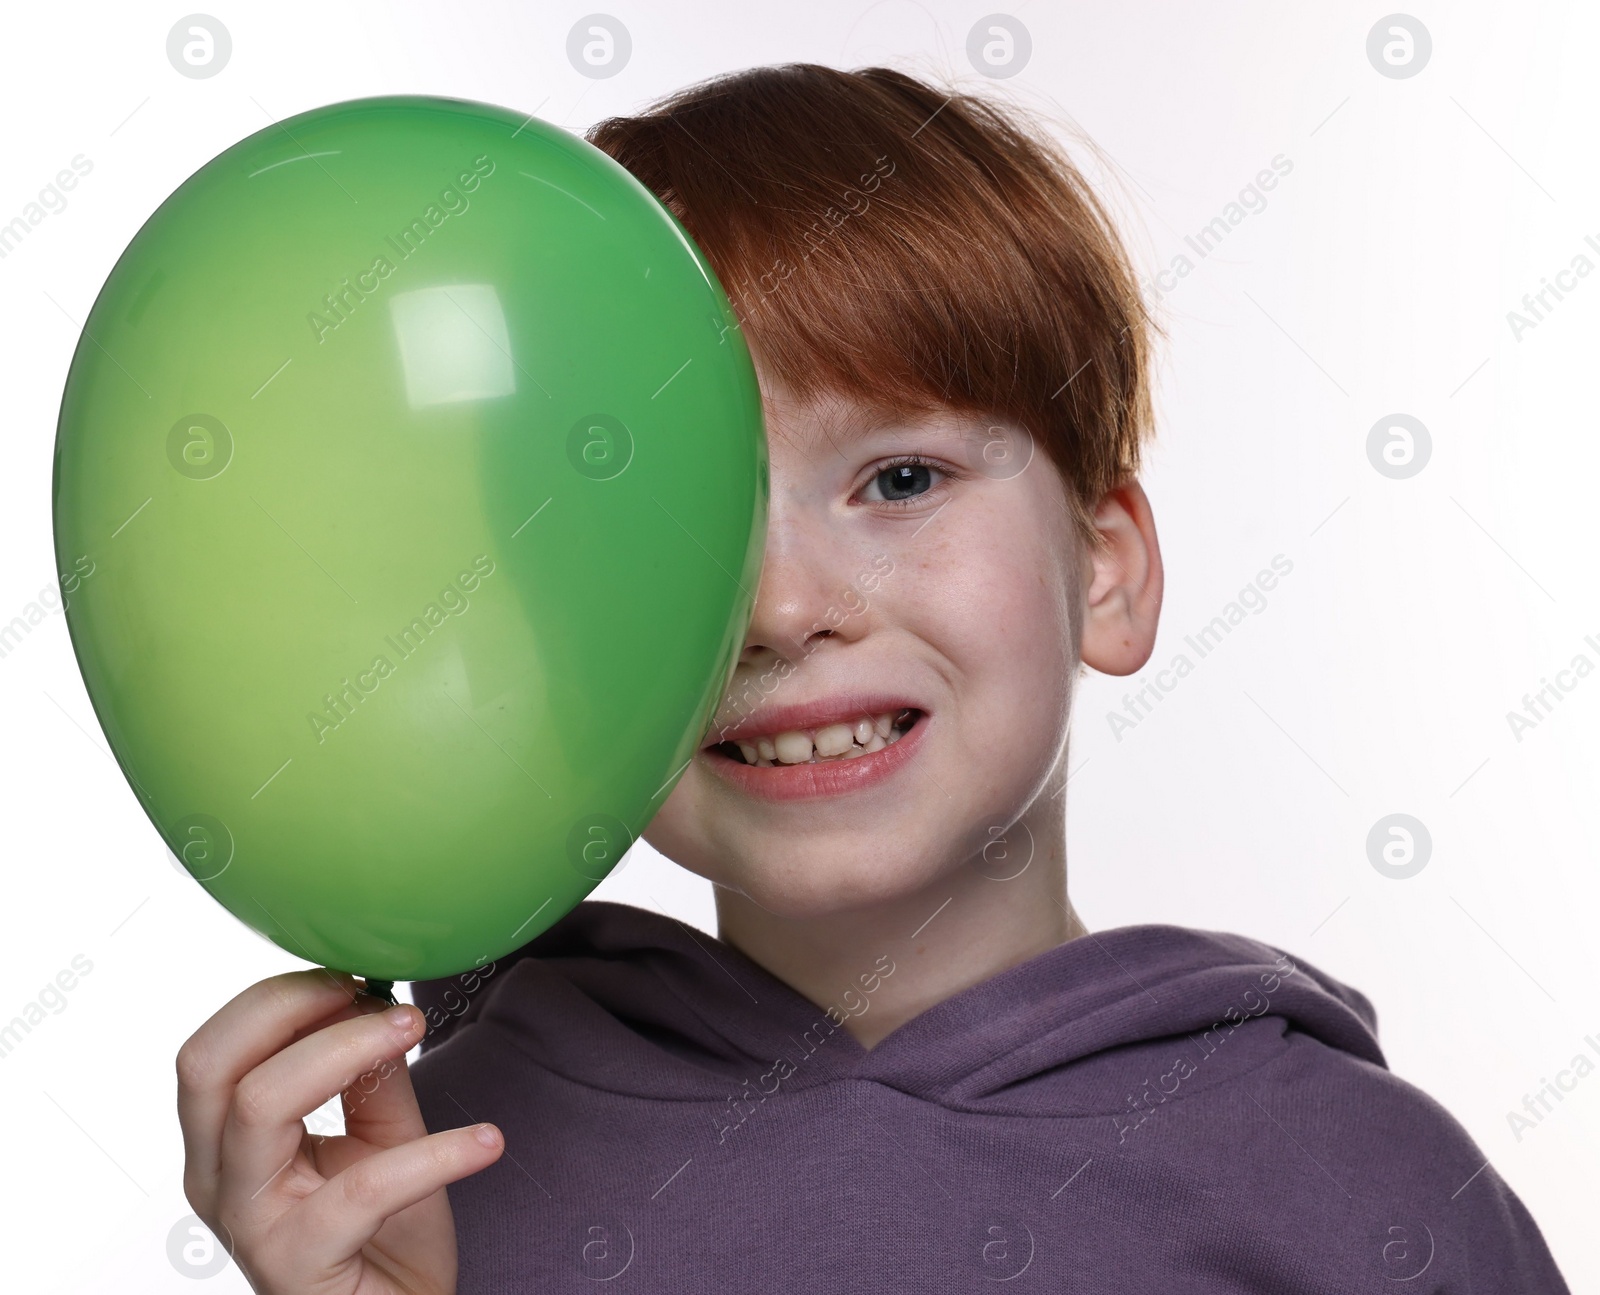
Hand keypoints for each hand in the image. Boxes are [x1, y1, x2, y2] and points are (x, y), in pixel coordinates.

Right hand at [177, 969, 503, 1293]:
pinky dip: (435, 1153)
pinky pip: (362, 1189)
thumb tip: (378, 994)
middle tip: (366, 986)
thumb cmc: (382, 1234)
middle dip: (287, 1005)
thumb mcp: (379, 1134)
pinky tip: (487, 1140)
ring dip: (346, 1048)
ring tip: (420, 1027)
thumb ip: (369, 1072)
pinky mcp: (298, 1266)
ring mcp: (250, 1225)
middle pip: (209, 1066)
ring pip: (260, 1106)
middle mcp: (217, 1182)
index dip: (277, 997)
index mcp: (223, 1144)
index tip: (350, 970)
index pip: (214, 1050)